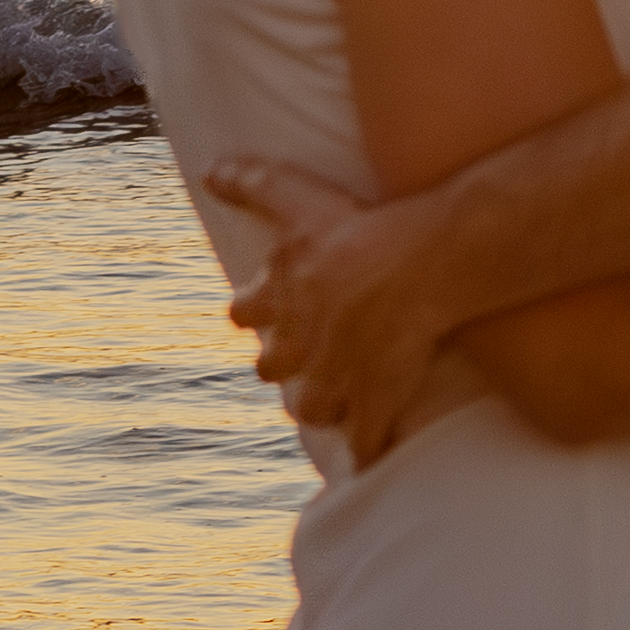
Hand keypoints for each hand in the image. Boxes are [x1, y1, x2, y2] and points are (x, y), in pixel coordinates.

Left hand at [209, 155, 458, 464]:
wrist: (421, 263)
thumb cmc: (359, 228)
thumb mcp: (299, 197)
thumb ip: (252, 183)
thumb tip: (209, 170)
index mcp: (280, 297)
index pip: (244, 312)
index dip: (252, 311)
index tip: (260, 311)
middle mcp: (301, 343)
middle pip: (273, 367)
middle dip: (284, 364)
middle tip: (305, 358)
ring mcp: (337, 376)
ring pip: (314, 408)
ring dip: (322, 406)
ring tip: (336, 403)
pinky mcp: (375, 398)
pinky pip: (365, 439)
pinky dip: (367, 450)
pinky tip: (370, 458)